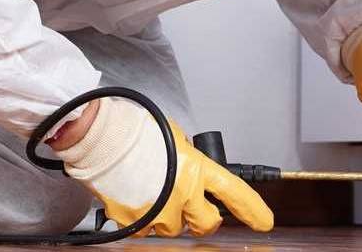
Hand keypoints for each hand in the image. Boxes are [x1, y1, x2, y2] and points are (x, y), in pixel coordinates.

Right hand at [53, 98, 273, 236]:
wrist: (100, 137)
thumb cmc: (133, 130)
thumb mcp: (172, 136)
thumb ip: (187, 156)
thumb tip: (188, 165)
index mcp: (196, 168)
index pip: (234, 192)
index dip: (252, 210)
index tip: (262, 221)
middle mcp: (182, 194)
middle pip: (206, 223)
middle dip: (202, 219)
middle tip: (191, 209)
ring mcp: (159, 211)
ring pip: (173, 229)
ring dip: (167, 216)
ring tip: (150, 192)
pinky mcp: (135, 222)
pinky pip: (145, 231)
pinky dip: (142, 220)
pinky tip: (135, 199)